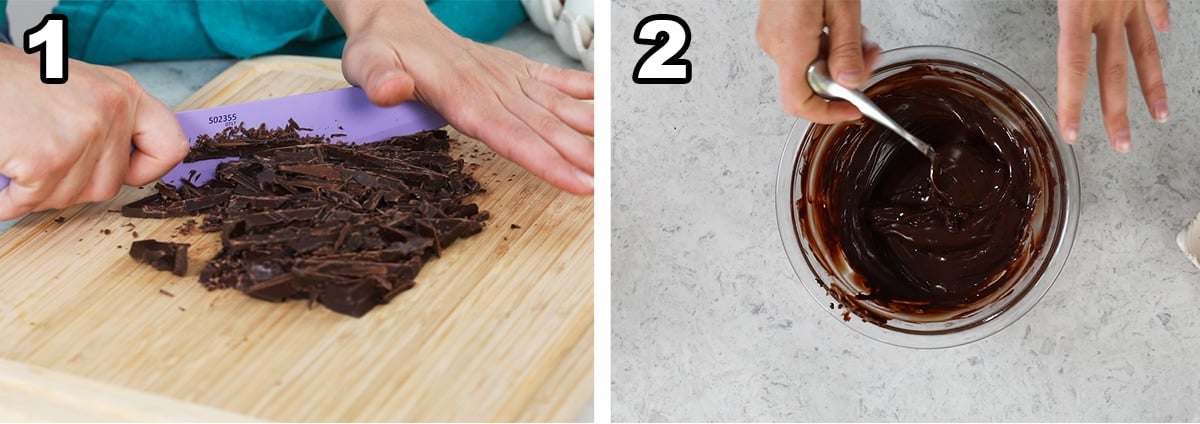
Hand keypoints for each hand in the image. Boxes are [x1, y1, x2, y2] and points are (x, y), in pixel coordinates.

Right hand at [0, 45, 187, 220]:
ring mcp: (82, 137)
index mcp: (125, 94)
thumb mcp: (82, 90)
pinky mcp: (48, 159)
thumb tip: (126, 164)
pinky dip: (11, 199)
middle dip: (74, 185)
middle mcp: (112, 113)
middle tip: (46, 161)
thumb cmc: (17, 81)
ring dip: (40, 190)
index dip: (150, 170)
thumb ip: (110, 123)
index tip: (128, 172)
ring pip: (71, 197)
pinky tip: (6, 176)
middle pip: (110, 185)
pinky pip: (32, 202)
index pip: (171, 147)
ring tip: (22, 159)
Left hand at [323, 0, 594, 194]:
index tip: (578, 182)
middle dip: (580, 157)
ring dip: (589, 132)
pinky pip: (556, 80)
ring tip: (619, 158)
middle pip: (544, 127)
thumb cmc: (380, 50)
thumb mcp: (366, 64)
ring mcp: (508, 77)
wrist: (396, 22)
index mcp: (462, 94)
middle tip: (612, 184)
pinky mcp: (516, 70)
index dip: (546, 161)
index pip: (512, 134)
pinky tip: (611, 105)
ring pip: (557, 108)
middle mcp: (493, 86)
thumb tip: (390, 90)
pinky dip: (585, 91)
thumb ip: (379, 80)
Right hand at [756, 0, 879, 123]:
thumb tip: (850, 82)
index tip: (853, 108)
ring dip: (838, 59)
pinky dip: (824, 47)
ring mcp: (772, 36)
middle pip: (810, 84)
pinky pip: (801, 51)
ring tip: (859, 37)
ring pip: (808, 67)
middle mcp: (776, 44)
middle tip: (869, 58)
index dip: (828, 113)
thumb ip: (847, 48)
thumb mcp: (842, 5)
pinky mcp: (775, 28)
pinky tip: (840, 28)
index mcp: (792, 43)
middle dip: (844, 77)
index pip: (800, 102)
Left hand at [1057, 0, 1169, 151]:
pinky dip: (1161, 18)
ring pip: (1144, 48)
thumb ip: (1055, 5)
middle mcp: (1108, 9)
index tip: (1071, 132)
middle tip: (1121, 144)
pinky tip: (1165, 31)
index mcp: (1076, 7)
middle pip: (1113, 69)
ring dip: (1152, 85)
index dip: (1072, 101)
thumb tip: (1048, 18)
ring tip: (1160, 114)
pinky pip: (1156, 3)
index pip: (1073, 65)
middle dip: (1117, 111)